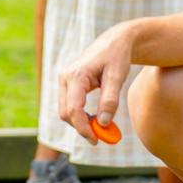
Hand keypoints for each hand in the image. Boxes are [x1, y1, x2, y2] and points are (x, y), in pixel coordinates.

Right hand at [58, 22, 134, 139]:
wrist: (115, 42)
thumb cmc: (117, 56)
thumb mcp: (117, 77)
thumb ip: (110, 100)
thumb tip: (104, 123)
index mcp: (76, 75)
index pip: (73, 109)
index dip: (83, 128)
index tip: (96, 140)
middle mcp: (66, 78)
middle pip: (66, 113)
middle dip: (82, 127)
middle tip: (101, 138)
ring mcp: (65, 81)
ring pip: (66, 111)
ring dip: (81, 122)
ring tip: (102, 127)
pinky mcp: (68, 84)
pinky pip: (70, 106)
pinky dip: (81, 116)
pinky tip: (95, 119)